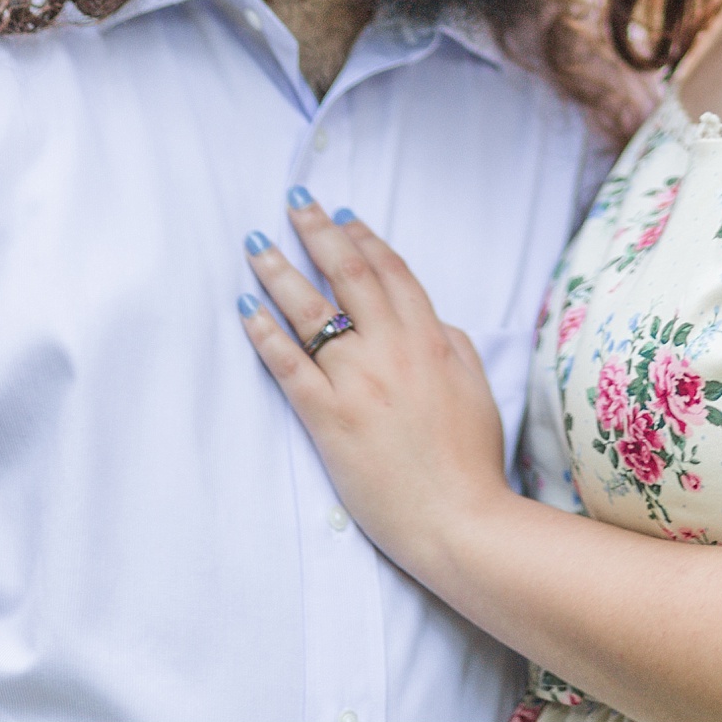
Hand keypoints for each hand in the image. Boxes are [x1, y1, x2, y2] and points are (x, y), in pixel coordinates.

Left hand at [238, 192, 511, 576]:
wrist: (460, 520)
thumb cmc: (473, 460)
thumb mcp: (476, 386)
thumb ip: (452, 344)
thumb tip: (430, 320)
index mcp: (431, 337)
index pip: (390, 271)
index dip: (363, 237)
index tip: (343, 214)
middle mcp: (391, 348)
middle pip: (347, 274)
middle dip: (317, 232)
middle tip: (294, 201)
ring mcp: (357, 381)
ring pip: (310, 311)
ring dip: (280, 272)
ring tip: (256, 244)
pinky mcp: (328, 419)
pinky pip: (288, 366)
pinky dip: (264, 333)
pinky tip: (245, 309)